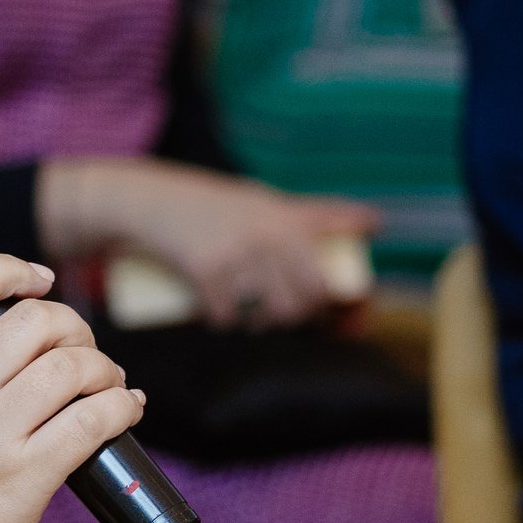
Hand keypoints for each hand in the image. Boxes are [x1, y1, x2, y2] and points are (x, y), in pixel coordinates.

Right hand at [0, 255, 144, 522]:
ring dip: (105, 370)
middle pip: (35, 319)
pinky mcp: (24, 478)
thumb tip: (6, 353)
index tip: (38, 279)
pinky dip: (120, 407)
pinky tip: (124, 412)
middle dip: (74, 328)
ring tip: (108, 387)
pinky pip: (92, 420)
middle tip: (82, 353)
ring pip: (72, 364)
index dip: (7, 268)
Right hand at [39, 155, 377, 328]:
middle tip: (286, 314)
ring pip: (268, 312)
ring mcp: (237, 254)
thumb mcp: (262, 200)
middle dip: (300, 314)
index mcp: (285, 217)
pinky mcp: (206, 271)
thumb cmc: (211, 203)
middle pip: (304, 297)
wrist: (147, 201)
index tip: (344, 307)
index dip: (338, 296)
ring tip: (254, 317)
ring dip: (263, 323)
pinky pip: (227, 316)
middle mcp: (267, 234)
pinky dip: (224, 322)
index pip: (327, 268)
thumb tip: (375, 221)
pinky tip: (220, 317)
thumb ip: (312, 213)